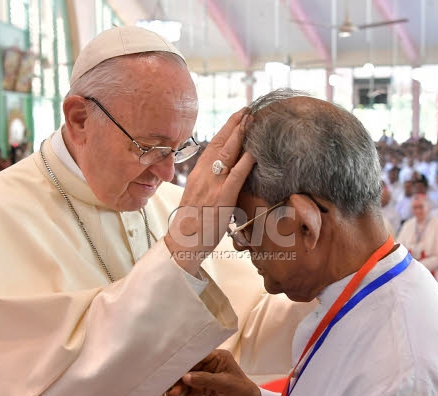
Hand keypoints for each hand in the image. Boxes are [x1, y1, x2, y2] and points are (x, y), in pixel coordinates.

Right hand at [165, 108, 255, 274]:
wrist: (182, 243)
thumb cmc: (193, 224)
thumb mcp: (199, 197)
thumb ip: (210, 183)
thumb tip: (225, 174)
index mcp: (197, 174)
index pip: (212, 145)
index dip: (226, 129)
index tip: (237, 116)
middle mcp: (203, 175)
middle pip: (219, 143)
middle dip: (235, 125)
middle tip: (248, 110)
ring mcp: (211, 186)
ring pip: (227, 154)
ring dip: (241, 135)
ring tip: (252, 120)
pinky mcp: (221, 199)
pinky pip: (235, 176)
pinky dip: (246, 162)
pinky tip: (255, 151)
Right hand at [180, 349, 260, 395]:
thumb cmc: (242, 390)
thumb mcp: (224, 383)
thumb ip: (204, 379)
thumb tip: (185, 377)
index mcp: (218, 357)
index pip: (198, 356)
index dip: (185, 361)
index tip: (172, 367)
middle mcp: (213, 364)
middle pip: (192, 369)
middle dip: (181, 377)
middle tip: (170, 385)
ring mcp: (210, 376)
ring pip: (192, 380)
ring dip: (183, 387)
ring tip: (173, 395)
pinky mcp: (208, 387)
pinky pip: (195, 389)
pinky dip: (190, 394)